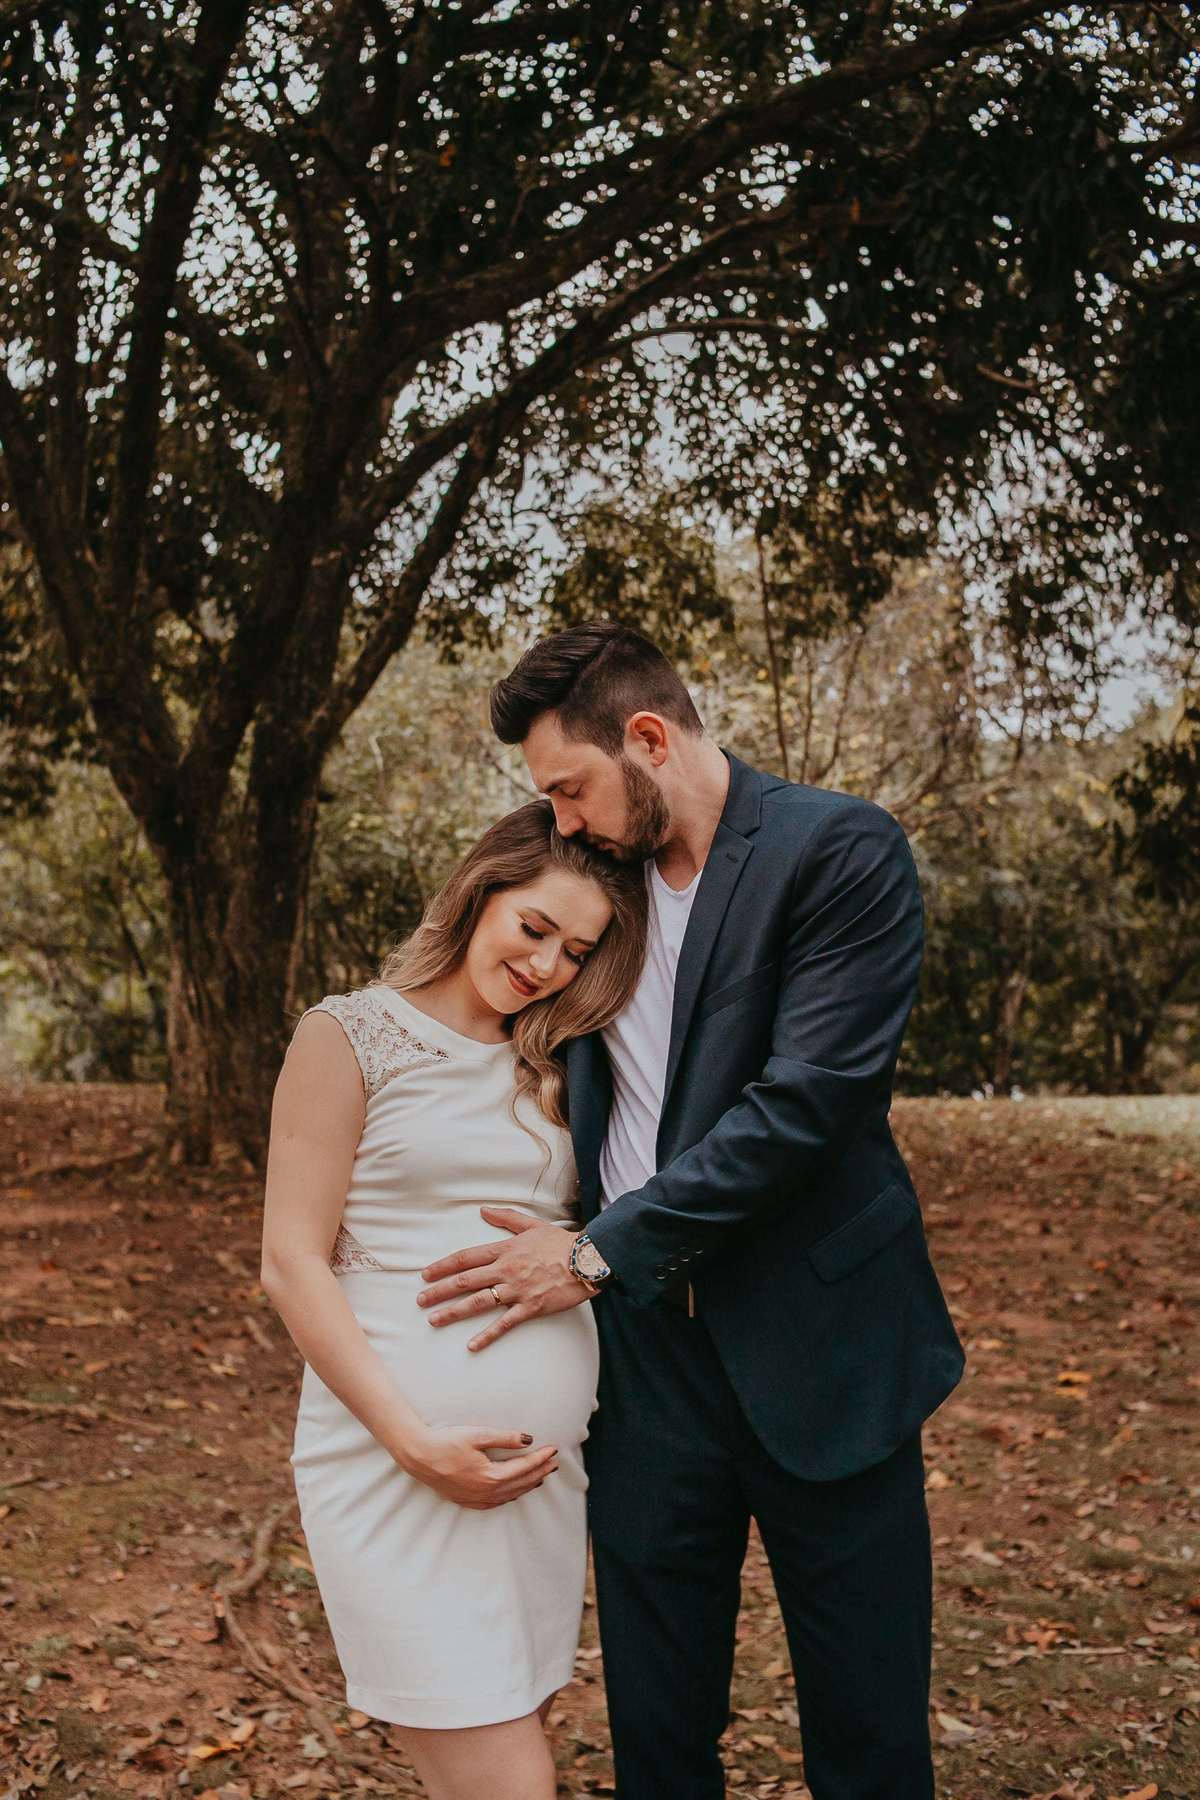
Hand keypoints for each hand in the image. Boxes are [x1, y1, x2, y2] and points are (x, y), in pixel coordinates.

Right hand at [400, 1423, 558, 1508]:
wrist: (418, 1456)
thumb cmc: (445, 1442)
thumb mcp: (477, 1435)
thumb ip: (505, 1438)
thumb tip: (528, 1439)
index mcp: (490, 1476)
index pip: (524, 1468)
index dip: (540, 1458)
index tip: (554, 1449)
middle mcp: (486, 1492)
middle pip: (521, 1483)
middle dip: (540, 1472)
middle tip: (554, 1462)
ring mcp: (477, 1499)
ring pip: (511, 1495)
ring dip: (528, 1484)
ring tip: (542, 1476)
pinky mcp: (468, 1500)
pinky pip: (497, 1502)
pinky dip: (511, 1495)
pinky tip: (515, 1490)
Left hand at [418, 1207, 588, 1349]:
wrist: (589, 1259)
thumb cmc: (562, 1242)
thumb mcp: (532, 1225)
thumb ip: (506, 1218)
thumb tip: (483, 1210)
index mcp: (505, 1250)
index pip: (466, 1258)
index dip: (443, 1266)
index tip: (426, 1274)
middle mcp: (506, 1270)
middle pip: (466, 1280)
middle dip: (440, 1291)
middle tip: (420, 1300)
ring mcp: (517, 1290)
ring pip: (479, 1302)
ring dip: (454, 1312)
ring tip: (434, 1320)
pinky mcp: (531, 1307)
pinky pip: (505, 1324)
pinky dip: (487, 1335)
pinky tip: (472, 1345)